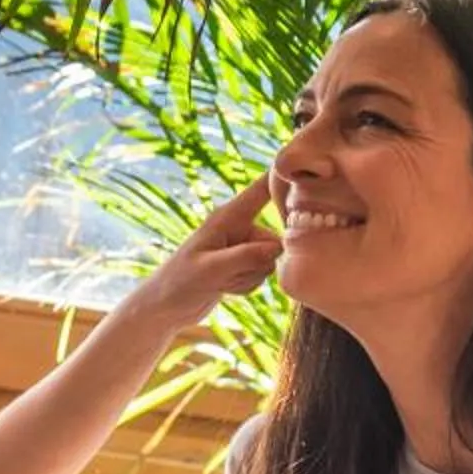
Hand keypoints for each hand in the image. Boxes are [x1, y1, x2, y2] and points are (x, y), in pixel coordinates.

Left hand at [128, 172, 280, 331]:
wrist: (165, 307)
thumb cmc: (179, 282)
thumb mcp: (210, 270)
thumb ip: (244, 258)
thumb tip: (277, 248)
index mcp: (227, 217)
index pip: (261, 190)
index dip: (283, 179)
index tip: (308, 167)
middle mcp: (237, 228)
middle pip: (274, 241)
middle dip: (256, 264)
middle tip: (228, 274)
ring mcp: (240, 246)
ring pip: (269, 263)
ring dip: (249, 277)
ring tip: (222, 281)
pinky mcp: (241, 264)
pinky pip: (261, 275)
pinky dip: (246, 285)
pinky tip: (225, 288)